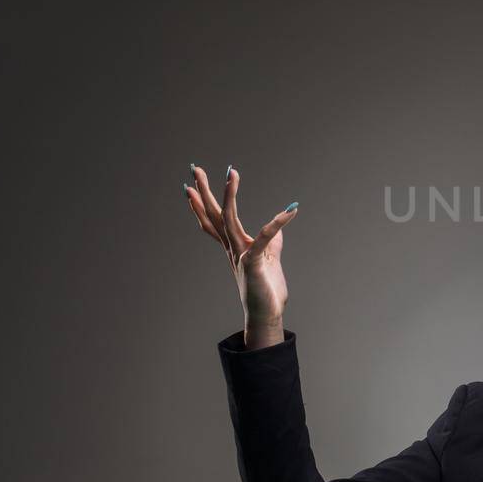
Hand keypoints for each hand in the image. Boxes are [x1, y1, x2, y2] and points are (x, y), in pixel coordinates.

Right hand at [184, 164, 298, 325]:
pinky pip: (265, 237)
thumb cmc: (266, 288)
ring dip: (229, 195)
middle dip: (204, 191)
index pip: (214, 219)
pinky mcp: (253, 262)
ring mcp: (240, 254)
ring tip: (230, 174)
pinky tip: (289, 211)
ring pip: (229, 219)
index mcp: (233, 246)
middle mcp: (232, 248)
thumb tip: (276, 228)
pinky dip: (277, 223)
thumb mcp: (269, 258)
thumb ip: (270, 241)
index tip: (192, 183)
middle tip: (194, 168)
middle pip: (214, 214)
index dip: (202, 201)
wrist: (267, 313)